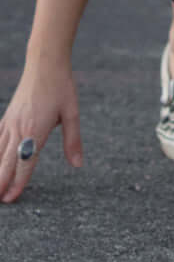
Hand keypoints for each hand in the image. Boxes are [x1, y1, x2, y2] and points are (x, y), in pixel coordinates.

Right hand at [0, 63, 81, 203]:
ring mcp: (10, 122)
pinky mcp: (7, 117)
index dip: (19, 181)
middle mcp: (19, 128)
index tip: (12, 198)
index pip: (26, 161)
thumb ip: (73, 140)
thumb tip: (78, 164)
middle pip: (6, 161)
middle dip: (1, 182)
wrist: (45, 63)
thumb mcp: (72, 112)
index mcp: (36, 129)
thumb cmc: (61, 87)